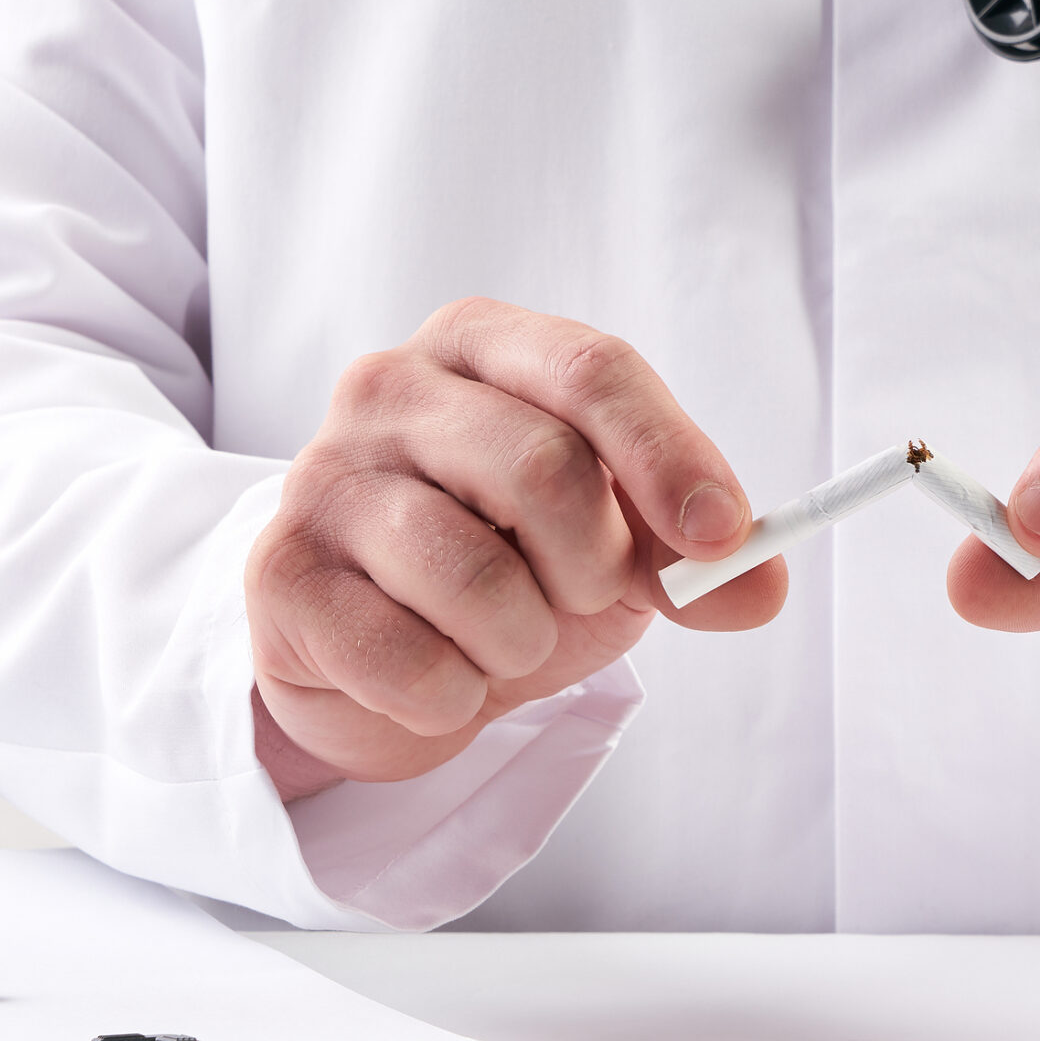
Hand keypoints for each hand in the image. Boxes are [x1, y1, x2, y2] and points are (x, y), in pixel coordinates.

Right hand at [245, 298, 779, 798]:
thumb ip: (690, 560)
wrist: (372, 656)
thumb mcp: (611, 550)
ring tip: (497, 640)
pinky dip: (452, 695)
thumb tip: (760, 584)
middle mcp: (389, 387)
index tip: (724, 534)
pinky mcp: (279, 575)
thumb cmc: (502, 567)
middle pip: (542, 466)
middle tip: (580, 598)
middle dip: (592, 565)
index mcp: (481, 345)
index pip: (591, 371)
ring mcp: (321, 476)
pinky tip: (434, 676)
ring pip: (473, 574)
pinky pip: (408, 659)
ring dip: (519, 641)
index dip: (669, 455)